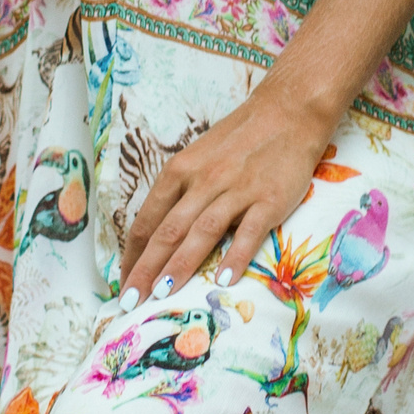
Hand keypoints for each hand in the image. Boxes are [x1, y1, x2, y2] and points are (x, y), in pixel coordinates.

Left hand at [118, 85, 330, 299]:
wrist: (289, 111)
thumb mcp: (199, 158)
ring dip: (180, 266)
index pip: (148, 220)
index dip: (133, 255)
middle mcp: (204, 181)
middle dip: (146, 270)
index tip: (124, 283)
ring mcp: (237, 190)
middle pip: (168, 231)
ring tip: (163, 296)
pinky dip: (236, 255)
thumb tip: (155, 235)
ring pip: (201, 232)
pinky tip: (224, 280)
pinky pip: (249, 231)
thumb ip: (180, 192)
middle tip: (130, 302)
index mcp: (180, 170)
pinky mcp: (269, 199)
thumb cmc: (240, 138)